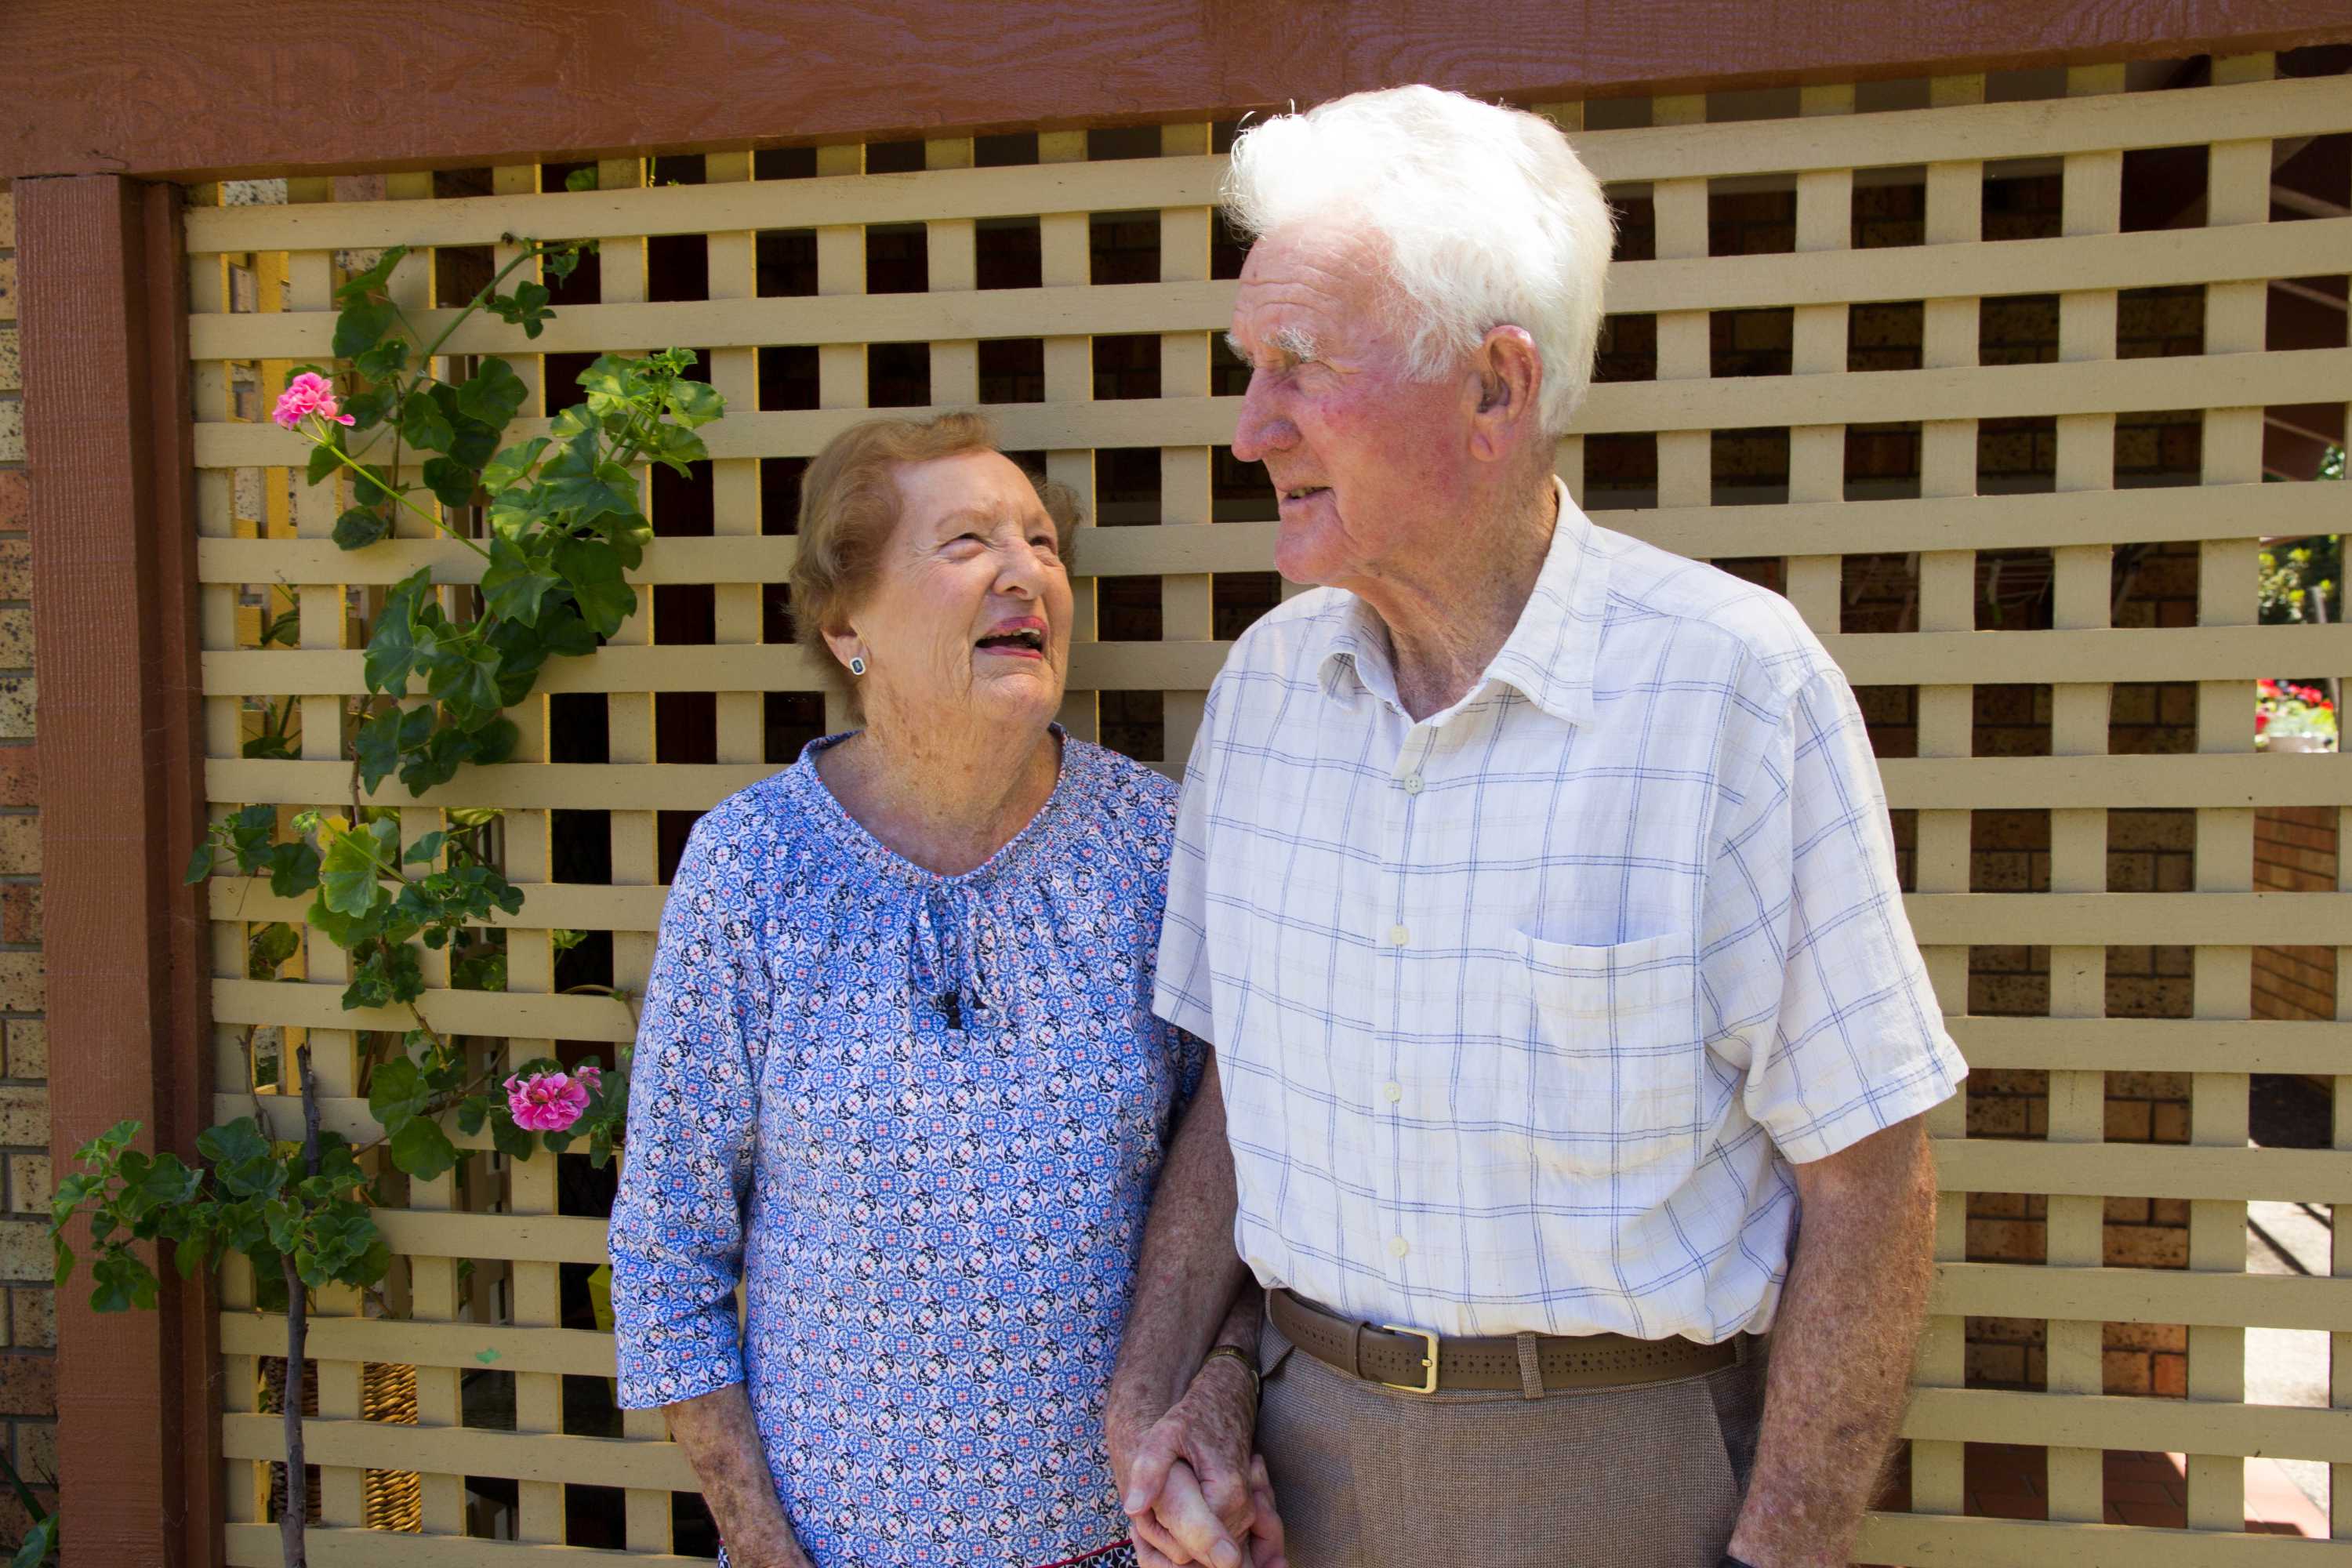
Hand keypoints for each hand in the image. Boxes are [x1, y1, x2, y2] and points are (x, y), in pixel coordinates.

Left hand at [1111, 1354, 1273, 1567]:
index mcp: (1225, 1496)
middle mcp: (1242, 1513)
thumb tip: (1132, 1508)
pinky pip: (1218, 1543)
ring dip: (1180, 1537)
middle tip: (1148, 1506)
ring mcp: (1247, 1516)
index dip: (1156, 1532)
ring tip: (1159, 1505)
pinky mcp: (1243, 1515)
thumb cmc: (1195, 1418)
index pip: (1185, 1546)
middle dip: (1168, 1536)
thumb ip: (1149, 1469)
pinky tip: (1177, 1517)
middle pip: (1196, 1553)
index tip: (1141, 1510)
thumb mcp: (1165, 1434)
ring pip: (1207, 1552)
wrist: (1225, 1405)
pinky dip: (1194, 1538)